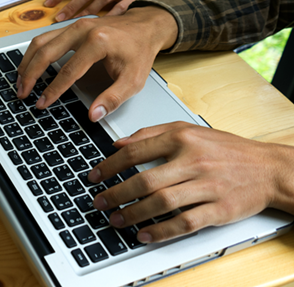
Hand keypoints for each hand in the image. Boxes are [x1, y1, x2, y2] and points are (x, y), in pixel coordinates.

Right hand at [15, 7, 177, 120]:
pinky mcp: (70, 25)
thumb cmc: (139, 52)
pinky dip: (33, 53)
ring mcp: (74, 25)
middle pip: (46, 52)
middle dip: (30, 75)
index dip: (53, 90)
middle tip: (22, 93)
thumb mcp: (134, 80)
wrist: (145, 26)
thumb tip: (93, 115)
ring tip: (20, 81)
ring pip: (40, 42)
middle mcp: (82, 29)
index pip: (68, 71)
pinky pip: (45, 37)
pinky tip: (30, 66)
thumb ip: (113, 99)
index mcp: (97, 42)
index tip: (42, 103)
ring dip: (27, 62)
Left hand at [87, 122, 293, 242]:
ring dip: (134, 214)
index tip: (94, 175)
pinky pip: (186, 222)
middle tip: (100, 202)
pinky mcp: (220, 209)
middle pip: (145, 180)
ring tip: (117, 219)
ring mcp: (207, 185)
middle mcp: (193, 160)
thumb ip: (151, 133)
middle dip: (116, 193)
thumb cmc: (227, 150)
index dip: (110, 165)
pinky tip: (145, 235)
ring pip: (162, 202)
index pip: (136, 151)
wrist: (270, 169)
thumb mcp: (189, 129)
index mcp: (182, 137)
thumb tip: (118, 143)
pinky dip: (162, 231)